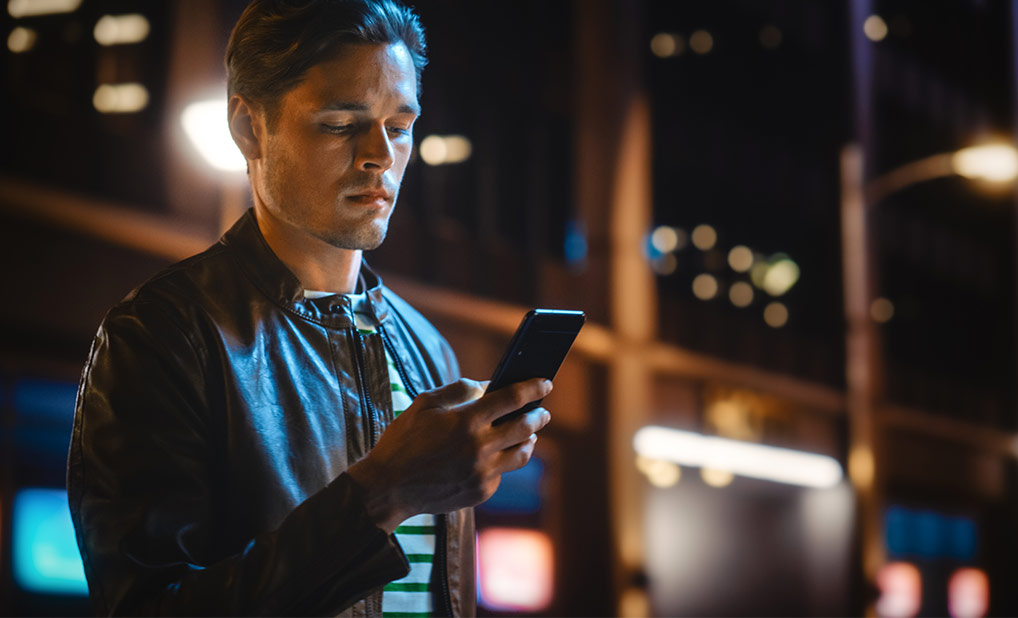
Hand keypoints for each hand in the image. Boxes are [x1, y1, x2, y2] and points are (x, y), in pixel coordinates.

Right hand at [347, 377, 551, 532]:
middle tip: (542, 411)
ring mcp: (482, 473)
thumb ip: (459, 391)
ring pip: (522, 454)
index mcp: (466, 420)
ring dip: (529, 440)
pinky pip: (502, 473)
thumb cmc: (404, 440)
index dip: (533, 388)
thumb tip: (488, 386)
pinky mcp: (481, 492)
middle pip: (526, 427)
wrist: (388, 487)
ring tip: (527, 433)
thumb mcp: (425, 404)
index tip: (545, 383)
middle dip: (539, 415)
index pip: (512, 398)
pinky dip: (502, 460)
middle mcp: (479, 447)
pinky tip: (494, 455)